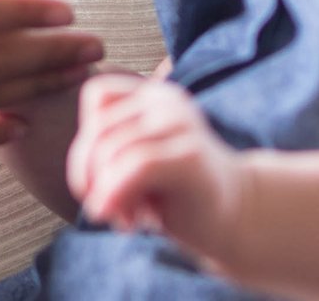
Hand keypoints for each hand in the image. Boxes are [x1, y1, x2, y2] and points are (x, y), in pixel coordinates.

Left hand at [68, 74, 246, 255]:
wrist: (236, 219)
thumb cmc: (175, 194)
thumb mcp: (132, 164)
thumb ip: (105, 151)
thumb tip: (82, 174)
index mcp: (152, 95)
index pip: (97, 96)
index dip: (86, 142)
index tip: (99, 181)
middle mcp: (168, 100)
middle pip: (99, 127)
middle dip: (90, 176)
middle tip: (109, 210)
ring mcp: (182, 124)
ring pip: (113, 149)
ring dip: (106, 193)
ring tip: (126, 218)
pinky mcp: (192, 155)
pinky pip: (136, 165)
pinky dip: (117, 195)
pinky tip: (129, 223)